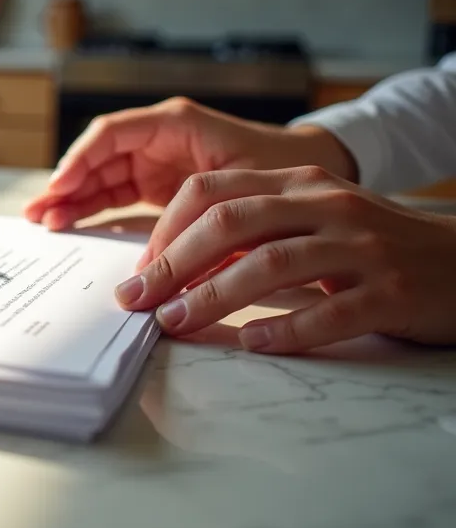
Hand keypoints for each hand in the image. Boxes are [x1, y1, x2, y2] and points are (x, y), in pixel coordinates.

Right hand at [23, 97, 357, 230]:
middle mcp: (158, 138)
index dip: (80, 160)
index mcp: (176, 124)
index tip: (60, 188)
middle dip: (66, 183)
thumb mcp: (245, 183)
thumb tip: (165, 252)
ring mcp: (154, 162)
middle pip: (97, 157)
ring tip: (42, 222)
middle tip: (40, 213)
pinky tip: (65, 223)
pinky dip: (89, 208)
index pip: (111, 133)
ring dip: (71, 198)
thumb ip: (203, 209)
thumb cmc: (283, 168)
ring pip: (99, 177)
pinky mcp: (156, 186)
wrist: (311, 173)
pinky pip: (113, 194)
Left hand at [114, 166, 455, 353]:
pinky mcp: (391, 291)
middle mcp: (327, 206)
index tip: (138, 269)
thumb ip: (254, 228)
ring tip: (175, 323)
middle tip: (137, 300)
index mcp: (300, 183)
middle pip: (231, 223)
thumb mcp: (313, 219)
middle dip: (172, 263)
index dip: (167, 230)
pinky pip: (330, 310)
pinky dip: (286, 330)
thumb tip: (176, 261)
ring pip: (271, 264)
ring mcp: (361, 247)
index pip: (213, 191)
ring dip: (213, 296)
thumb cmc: (375, 246)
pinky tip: (253, 344)